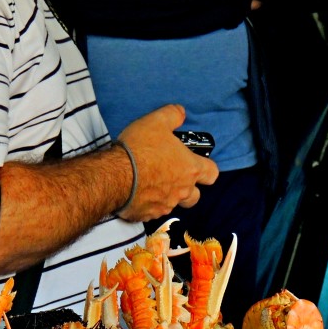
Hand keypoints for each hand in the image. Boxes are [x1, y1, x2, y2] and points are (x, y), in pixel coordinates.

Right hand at [114, 104, 219, 222]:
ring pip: (173, 205)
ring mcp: (165, 205)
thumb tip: (181, 113)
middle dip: (189, 189)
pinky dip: (148, 204)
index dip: (207, 170)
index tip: (197, 164)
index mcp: (189, 169)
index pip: (212, 174)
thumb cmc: (140, 149)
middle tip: (174, 177)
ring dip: (167, 197)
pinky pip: (153, 212)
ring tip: (152, 184)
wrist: (116, 176)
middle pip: (195, 197)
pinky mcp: (148, 215)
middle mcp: (181, 191)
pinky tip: (137, 193)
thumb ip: (173, 115)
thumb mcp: (157, 121)